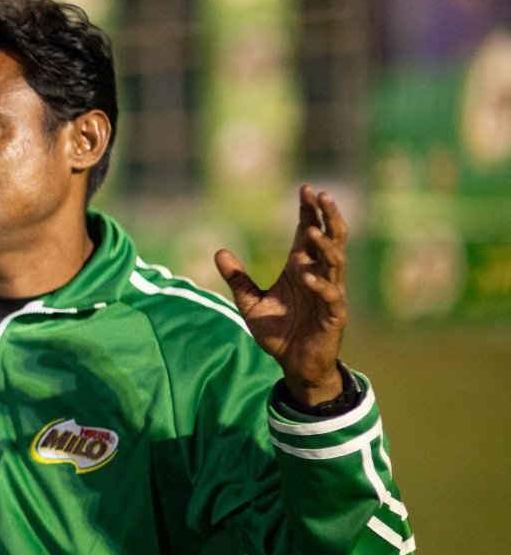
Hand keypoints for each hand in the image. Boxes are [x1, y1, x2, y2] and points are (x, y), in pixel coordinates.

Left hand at [214, 184, 347, 405]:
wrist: (293, 365)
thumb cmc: (278, 332)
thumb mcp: (250, 303)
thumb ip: (237, 278)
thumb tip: (218, 251)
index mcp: (301, 269)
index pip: (307, 233)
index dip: (308, 211)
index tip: (304, 188)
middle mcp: (318, 276)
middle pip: (330, 239)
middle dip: (327, 216)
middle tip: (321, 195)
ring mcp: (329, 295)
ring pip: (336, 262)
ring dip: (326, 246)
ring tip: (313, 230)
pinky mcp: (334, 316)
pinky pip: (331, 296)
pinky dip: (320, 286)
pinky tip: (307, 277)